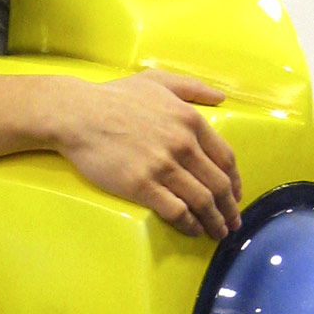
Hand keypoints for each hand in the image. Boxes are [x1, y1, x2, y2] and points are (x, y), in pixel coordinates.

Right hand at [51, 68, 242, 239]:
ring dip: (214, 222)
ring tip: (218, 233)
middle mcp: (182, 144)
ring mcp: (163, 166)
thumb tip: (221, 97)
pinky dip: (190, 224)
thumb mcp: (158, 81)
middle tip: (233, 224)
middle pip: (218, 184)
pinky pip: (176, 211)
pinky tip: (193, 230)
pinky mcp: (142, 186)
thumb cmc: (114, 97)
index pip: (226, 158)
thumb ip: (192, 87)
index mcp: (190, 120)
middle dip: (230, 209)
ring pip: (202, 201)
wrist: (77, 114)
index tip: (235, 196)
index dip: (235, 182)